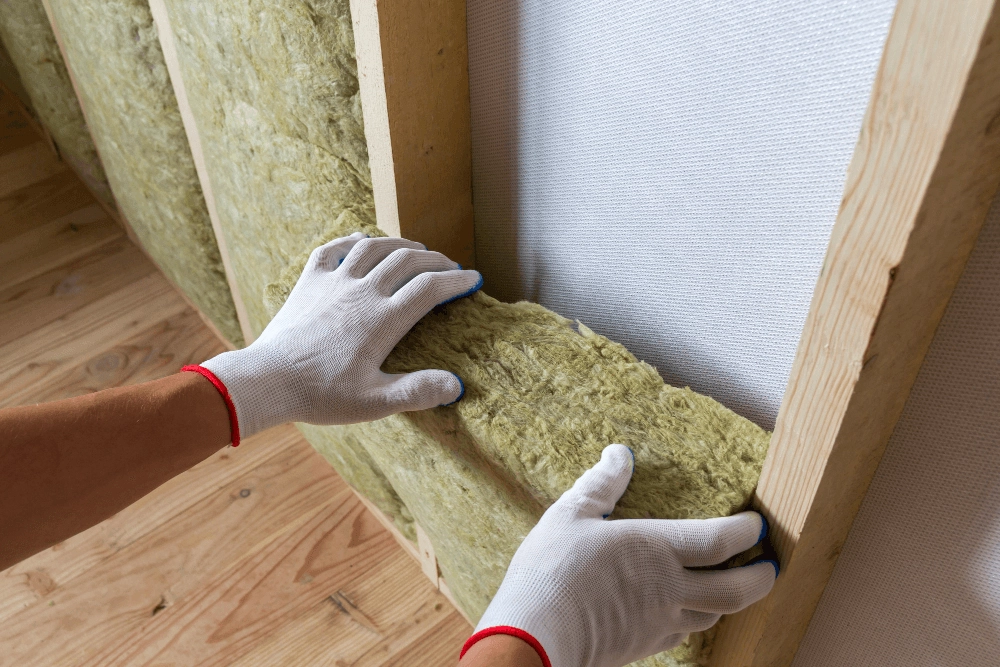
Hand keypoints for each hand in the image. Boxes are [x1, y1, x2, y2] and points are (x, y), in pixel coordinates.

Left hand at [201, 233, 482, 438]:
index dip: (456, 281)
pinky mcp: (309, 282)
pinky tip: (362, 240)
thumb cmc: (321, 394)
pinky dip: (353, 240)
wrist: (267, 380)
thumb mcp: (374, 403)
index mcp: (383, 319)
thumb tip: (456, 385)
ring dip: (399, 244)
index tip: (474, 280)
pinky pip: (333, 249)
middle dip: (435, 260)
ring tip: (415, 249)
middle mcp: (362, 292)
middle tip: (450, 267)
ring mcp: (334, 282)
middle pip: (407, 261)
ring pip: (373, 247)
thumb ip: (417, 391)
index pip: (430, 289)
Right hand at [463, 445, 776, 666]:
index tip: (757, 523)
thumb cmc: (550, 573)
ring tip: (734, 586)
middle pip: (735, 590)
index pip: (719, 540)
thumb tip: (619, 454)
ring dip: (732, 601)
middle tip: (770, 565)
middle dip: (761, 576)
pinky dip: (697, 619)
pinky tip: (686, 611)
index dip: (746, 531)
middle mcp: (669, 589)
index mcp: (655, 550)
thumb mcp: (570, 516)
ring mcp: (659, 623)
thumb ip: (601, 485)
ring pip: (714, 616)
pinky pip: (684, 633)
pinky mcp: (643, 646)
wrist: (536, 637)